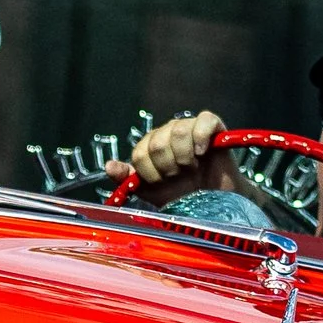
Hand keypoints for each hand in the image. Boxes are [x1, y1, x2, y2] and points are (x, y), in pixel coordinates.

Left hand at [103, 111, 233, 198]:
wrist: (214, 203)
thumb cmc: (182, 194)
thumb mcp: (150, 191)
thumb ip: (128, 179)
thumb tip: (108, 166)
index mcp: (150, 146)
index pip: (140, 153)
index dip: (151, 173)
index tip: (163, 182)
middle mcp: (167, 133)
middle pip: (157, 143)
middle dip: (168, 167)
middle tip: (179, 176)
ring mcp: (189, 127)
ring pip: (178, 131)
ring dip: (184, 157)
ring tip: (192, 168)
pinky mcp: (212, 125)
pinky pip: (203, 120)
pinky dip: (201, 138)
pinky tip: (203, 153)